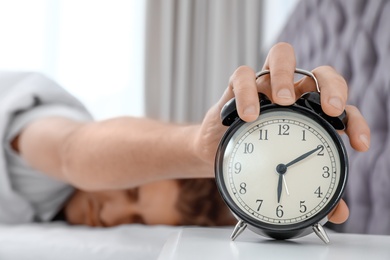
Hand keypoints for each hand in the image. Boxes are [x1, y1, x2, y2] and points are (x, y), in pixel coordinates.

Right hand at [194, 42, 369, 224]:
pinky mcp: (235, 87)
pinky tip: (249, 115)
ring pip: (281, 56)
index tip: (358, 145)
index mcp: (308, 111)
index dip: (354, 121)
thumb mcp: (286, 175)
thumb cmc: (255, 158)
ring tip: (283, 101)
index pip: (339, 106)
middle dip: (331, 85)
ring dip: (285, 75)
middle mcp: (290, 93)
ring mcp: (263, 86)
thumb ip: (314, 191)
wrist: (217, 151)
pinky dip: (247, 92)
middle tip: (330, 109)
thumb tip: (338, 214)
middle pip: (320, 72)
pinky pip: (241, 76)